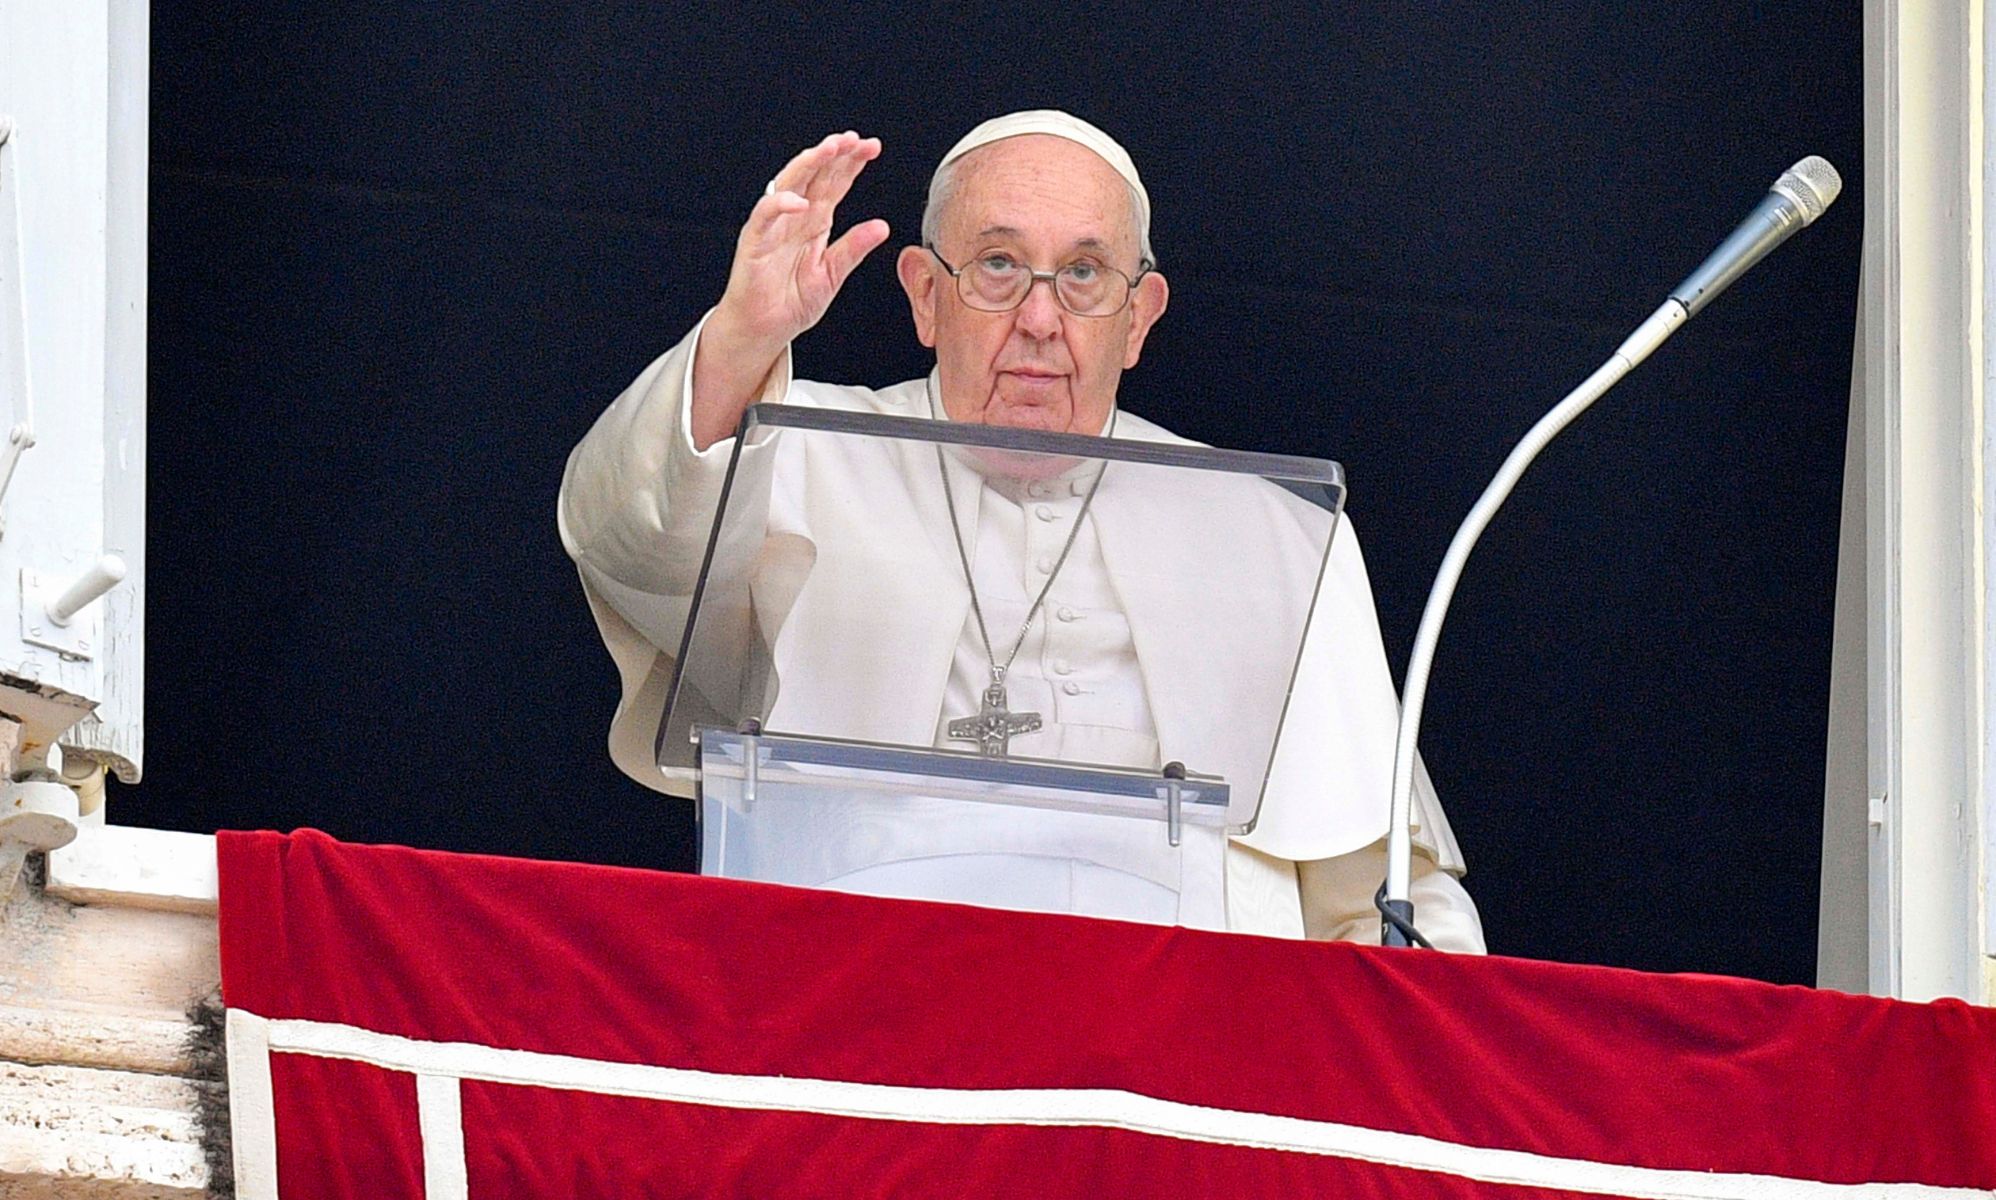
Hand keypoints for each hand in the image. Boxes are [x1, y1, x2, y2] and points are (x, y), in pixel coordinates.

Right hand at [716, 131, 890, 348]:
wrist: (764, 329)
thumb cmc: (791, 301)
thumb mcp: (832, 274)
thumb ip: (854, 248)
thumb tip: (882, 226)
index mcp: (814, 222)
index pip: (834, 184)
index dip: (851, 164)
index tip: (871, 147)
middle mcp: (794, 217)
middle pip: (814, 176)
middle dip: (833, 154)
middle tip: (854, 139)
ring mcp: (773, 226)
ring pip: (790, 185)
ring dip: (808, 165)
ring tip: (829, 149)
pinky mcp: (754, 241)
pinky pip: (765, 215)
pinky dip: (780, 205)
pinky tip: (800, 200)